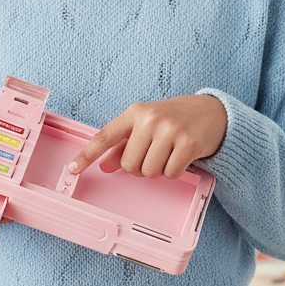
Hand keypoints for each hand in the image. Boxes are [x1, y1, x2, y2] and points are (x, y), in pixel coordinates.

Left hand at [67, 95, 227, 180]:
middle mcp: (150, 119)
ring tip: (168, 154)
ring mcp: (169, 130)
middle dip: (138, 168)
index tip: (72, 169)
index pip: (105, 136)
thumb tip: (104, 165)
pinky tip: (181, 157)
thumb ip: (124, 144)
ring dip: (157, 171)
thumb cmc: (173, 119)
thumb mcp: (146, 125)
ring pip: (149, 172)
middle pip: (129, 164)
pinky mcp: (187, 143)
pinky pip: (170, 174)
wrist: (211, 111)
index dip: (87, 155)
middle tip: (153, 155)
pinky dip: (174, 172)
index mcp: (135, 113)